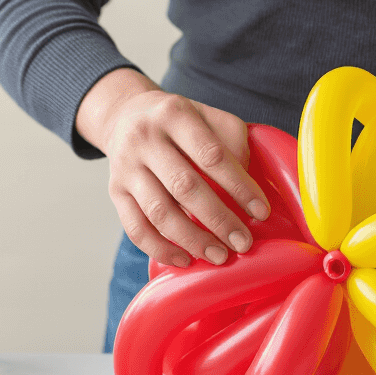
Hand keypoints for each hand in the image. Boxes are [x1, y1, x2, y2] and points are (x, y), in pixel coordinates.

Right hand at [76, 68, 270, 267]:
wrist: (126, 115)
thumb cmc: (180, 122)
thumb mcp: (208, 115)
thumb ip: (232, 140)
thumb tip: (248, 185)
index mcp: (175, 114)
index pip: (212, 155)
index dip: (239, 187)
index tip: (260, 212)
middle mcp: (145, 138)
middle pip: (185, 186)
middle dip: (218, 220)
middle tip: (242, 243)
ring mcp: (126, 166)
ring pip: (159, 212)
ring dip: (192, 240)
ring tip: (219, 256)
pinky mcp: (115, 191)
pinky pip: (136, 227)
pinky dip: (160, 248)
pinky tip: (185, 260)